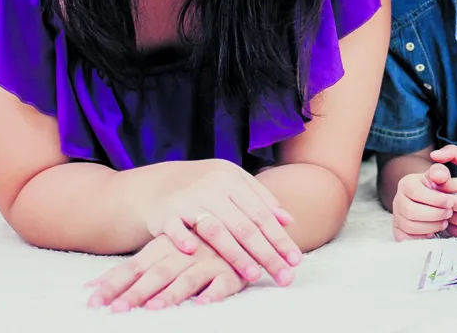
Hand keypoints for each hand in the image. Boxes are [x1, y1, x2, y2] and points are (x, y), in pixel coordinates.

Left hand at [86, 234, 246, 311]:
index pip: (134, 267)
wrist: (239, 224)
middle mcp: (185, 254)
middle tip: (118, 309)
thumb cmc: (193, 244)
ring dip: (172, 293)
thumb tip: (89, 287)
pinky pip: (225, 282)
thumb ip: (130, 269)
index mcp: (165, 248)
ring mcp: (209, 262)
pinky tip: (204, 301)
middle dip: (137, 292)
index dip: (114, 283)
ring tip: (154, 308)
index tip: (94, 302)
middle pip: (157, 274)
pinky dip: (214, 291)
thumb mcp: (162, 250)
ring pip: (188, 278)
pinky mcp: (233, 272)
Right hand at [143, 158, 299, 284]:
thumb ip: (260, 199)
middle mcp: (212, 188)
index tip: (295, 260)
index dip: (279, 238)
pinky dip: (181, 238)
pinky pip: (174, 228)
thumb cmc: (207, 186)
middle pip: (244, 226)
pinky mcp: (165, 212)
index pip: (261, 214)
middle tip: (282, 275)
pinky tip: (192, 252)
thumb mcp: (234, 182)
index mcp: (232, 179)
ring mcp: (188, 199)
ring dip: (234, 253)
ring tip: (253, 274)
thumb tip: (288, 220)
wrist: (161, 182)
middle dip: (266, 253)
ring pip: (215, 230)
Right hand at [391, 162, 456, 240]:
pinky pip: (408, 238)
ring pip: (410, 226)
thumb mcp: (437, 176)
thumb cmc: (433, 189)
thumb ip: (440, 172)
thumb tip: (441, 175)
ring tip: (445, 222)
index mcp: (406, 184)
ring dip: (431, 226)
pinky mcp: (399, 232)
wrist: (425, 201)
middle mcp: (397, 200)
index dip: (435, 199)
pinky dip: (424, 236)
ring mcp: (397, 218)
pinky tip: (435, 230)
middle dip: (434, 214)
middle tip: (449, 213)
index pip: (417, 192)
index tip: (451, 202)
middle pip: (412, 211)